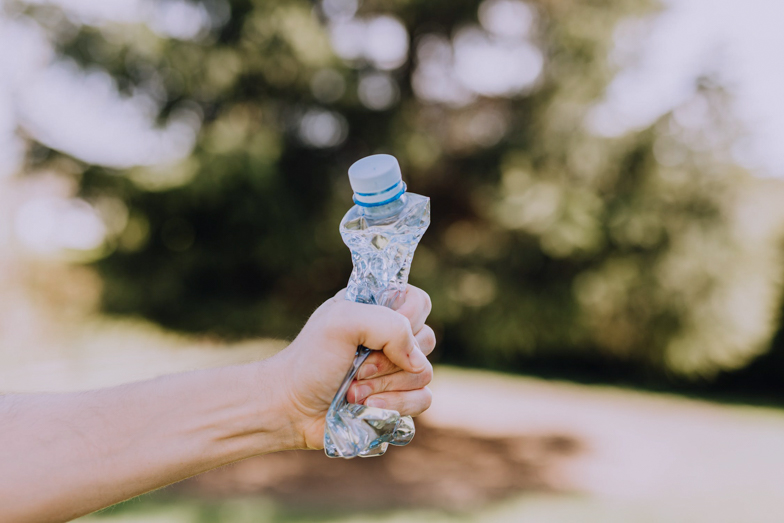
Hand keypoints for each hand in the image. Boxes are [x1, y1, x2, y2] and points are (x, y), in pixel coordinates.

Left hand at [270, 285, 434, 449]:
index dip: (407, 318)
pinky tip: (366, 408)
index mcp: (376, 310)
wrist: (290, 408)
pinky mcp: (398, 401)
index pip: (418, 301)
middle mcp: (390, 338)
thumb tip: (417, 361)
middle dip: (389, 359)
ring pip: (424, 374)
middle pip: (425, 340)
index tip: (376, 333)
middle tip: (357, 366)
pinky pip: (422, 400)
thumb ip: (388, 325)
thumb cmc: (310, 361)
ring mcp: (396, 371)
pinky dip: (395, 406)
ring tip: (352, 391)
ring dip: (385, 386)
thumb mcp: (341, 322)